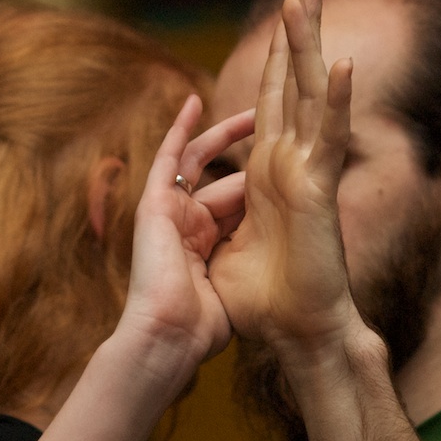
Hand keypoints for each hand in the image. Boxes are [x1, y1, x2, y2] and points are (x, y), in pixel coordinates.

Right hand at [117, 94, 251, 380]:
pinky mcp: (153, 204)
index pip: (234, 205)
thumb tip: (278, 255)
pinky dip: (179, 129)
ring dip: (225, 134)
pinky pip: (168, 157)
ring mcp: (167, 212)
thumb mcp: (234, 286)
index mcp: (202, 247)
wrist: (169, 337)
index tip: (287, 172)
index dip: (260, 187)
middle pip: (221, 178)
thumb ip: (246, 265)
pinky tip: (194, 103)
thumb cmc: (201, 328)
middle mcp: (184, 225)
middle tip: (278, 129)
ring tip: (255, 109)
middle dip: (251, 155)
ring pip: (197, 161)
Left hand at [209, 0, 358, 358]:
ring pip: (311, 95)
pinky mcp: (318, 189)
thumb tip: (193, 217)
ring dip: (310, 43)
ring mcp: (306, 175)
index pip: (266, 109)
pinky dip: (338, 99)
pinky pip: (329, 135)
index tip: (278, 32)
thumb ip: (211, 222)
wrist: (290, 334)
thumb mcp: (219, 250)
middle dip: (295, 37)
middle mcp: (287, 169)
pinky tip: (341, 61)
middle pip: (291, 87)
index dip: (273, 67)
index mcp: (264, 179)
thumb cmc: (257, 305)